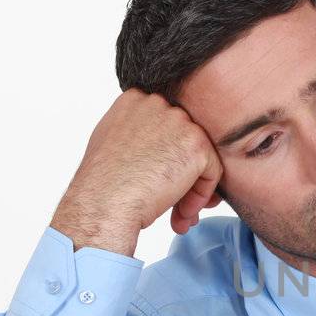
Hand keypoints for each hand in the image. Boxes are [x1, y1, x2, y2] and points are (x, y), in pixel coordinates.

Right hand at [49, 88, 223, 255]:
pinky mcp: (196, 144)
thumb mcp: (113, 143)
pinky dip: (201, 195)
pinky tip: (182, 213)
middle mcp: (158, 103)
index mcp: (135, 100)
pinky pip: (212, 171)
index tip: (158, 181)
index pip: (166, 125)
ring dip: (191, 189)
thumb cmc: (103, 184)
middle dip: (182, 175)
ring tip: (178, 215)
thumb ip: (136, 133)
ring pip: (200, 156)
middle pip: (184, 140)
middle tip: (174, 205)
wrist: (103, 201)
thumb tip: (160, 147)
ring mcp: (178, 121)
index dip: (167, 157)